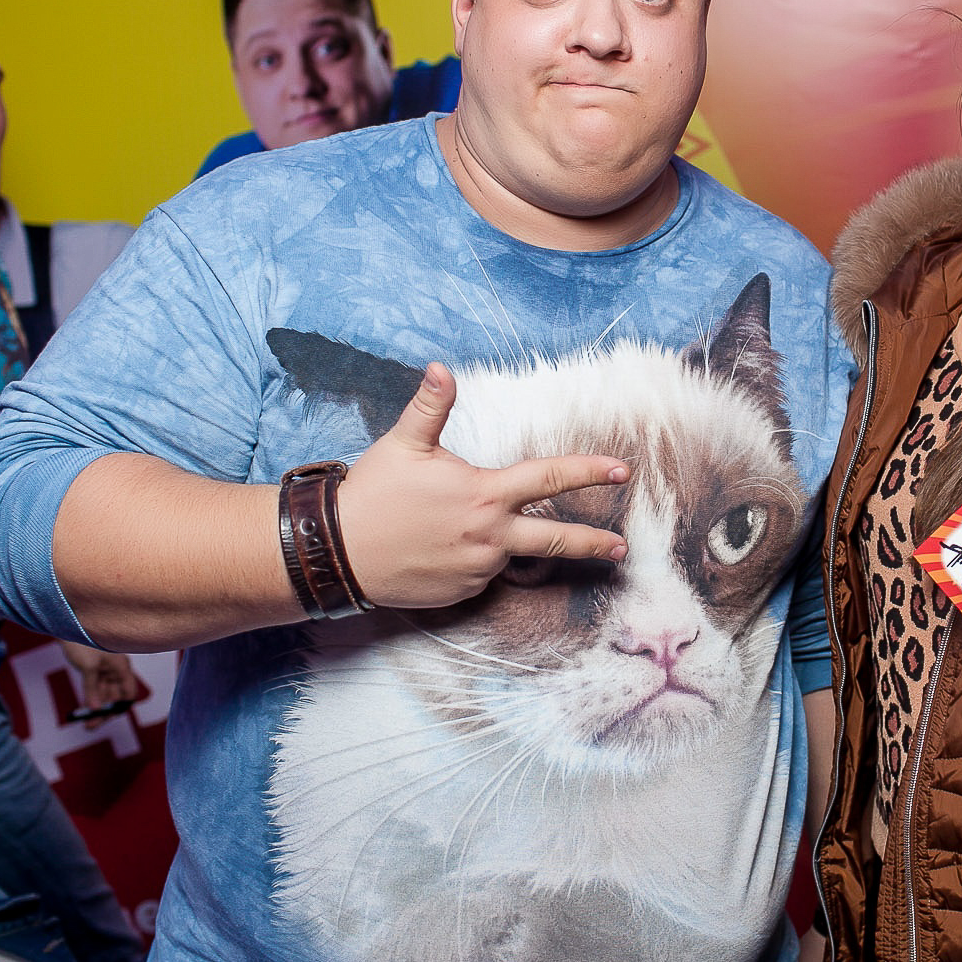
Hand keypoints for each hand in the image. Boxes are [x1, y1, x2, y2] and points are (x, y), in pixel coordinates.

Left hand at [60, 640, 142, 727]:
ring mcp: (105, 671)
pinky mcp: (95, 670)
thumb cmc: (83, 642)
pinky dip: (91, 699)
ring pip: (105, 695)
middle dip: (105, 712)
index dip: (121, 707)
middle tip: (92, 726)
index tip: (109, 719)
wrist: (67, 626)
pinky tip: (84, 710)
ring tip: (85, 723)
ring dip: (96, 708)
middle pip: (115, 697)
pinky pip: (96, 689)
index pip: (129, 693)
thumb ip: (92, 690)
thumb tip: (95, 710)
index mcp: (121, 667)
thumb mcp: (88, 668)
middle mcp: (116, 670)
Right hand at [337, 363, 630, 610]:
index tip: (622, 471)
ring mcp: (478, 569)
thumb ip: (431, 406)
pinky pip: (479, 575)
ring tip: (447, 529)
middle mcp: (490, 536)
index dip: (589, 471)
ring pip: (506, 554)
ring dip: (497, 542)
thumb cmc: (372, 494)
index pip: (550, 477)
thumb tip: (443, 368)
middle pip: (556, 540)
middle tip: (622, 547)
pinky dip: (471, 561)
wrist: (338, 553)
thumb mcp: (403, 444)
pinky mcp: (462, 593)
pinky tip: (437, 549)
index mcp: (485, 494)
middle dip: (594, 543)